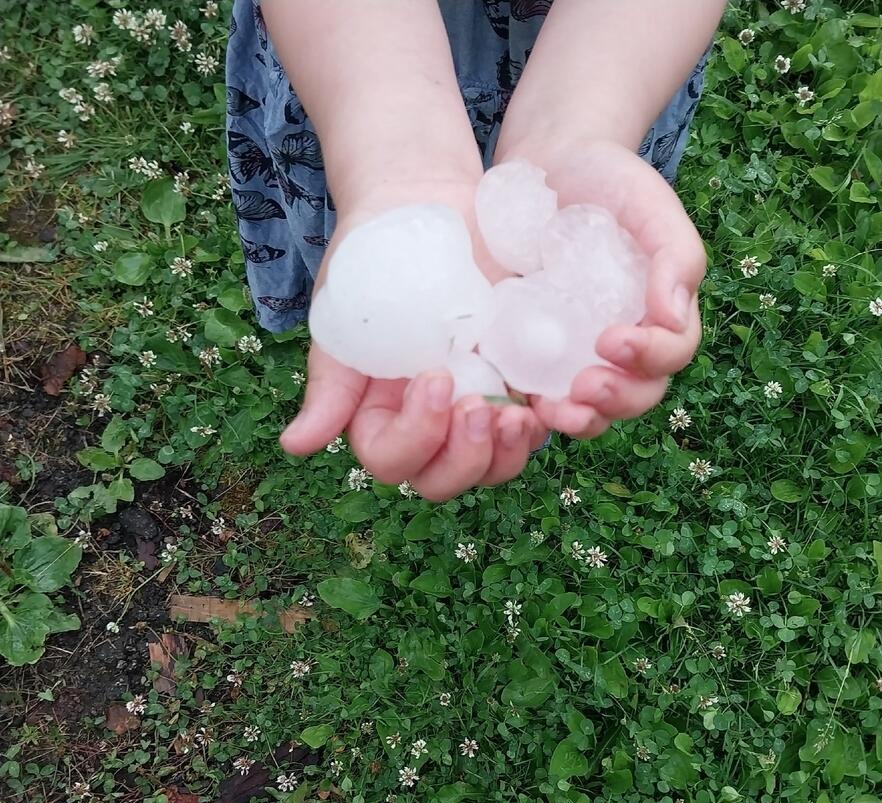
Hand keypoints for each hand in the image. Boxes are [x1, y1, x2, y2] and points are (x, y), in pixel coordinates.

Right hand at [278, 177, 548, 500]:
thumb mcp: (344, 323)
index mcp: (379, 416)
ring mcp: (474, 408)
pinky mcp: (516, 384)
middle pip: (444, 480)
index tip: (435, 377)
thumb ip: (330, 389)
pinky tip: (547, 403)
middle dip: (466, 458)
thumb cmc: (371, 260)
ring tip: (519, 416)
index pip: (393, 460)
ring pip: (493, 466)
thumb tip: (296, 446)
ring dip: (508, 454)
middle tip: (483, 407)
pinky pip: (533, 427)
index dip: (417, 436)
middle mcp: (428, 425)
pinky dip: (544, 425)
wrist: (423, 205)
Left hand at [493, 138, 705, 438]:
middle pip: (635, 395)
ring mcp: (578, 354)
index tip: (613, 340)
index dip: (649, 358)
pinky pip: (539, 395)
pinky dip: (533, 410)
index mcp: (661, 315)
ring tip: (554, 410)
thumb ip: (675, 255)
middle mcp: (624, 345)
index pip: (671, 354)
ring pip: (591, 408)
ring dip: (578, 419)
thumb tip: (673, 317)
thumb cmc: (608, 180)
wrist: (548, 164)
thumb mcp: (649, 204)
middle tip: (585, 385)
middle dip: (614, 399)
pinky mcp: (534, 355)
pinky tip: (518, 405)